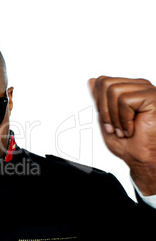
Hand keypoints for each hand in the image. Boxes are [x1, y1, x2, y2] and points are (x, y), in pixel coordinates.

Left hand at [89, 76, 155, 195]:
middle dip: (104, 110)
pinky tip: (132, 129)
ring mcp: (147, 90)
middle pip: (105, 83)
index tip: (107, 122)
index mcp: (129, 89)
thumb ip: (99, 99)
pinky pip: (125, 100)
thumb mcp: (106, 118)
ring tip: (123, 130)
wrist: (142, 159)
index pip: (102, 81)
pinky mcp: (152, 97)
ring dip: (114, 116)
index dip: (98, 103)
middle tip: (114, 128)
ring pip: (113, 91)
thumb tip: (91, 81)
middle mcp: (139, 87)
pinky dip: (124, 119)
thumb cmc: (128, 143)